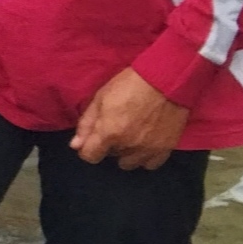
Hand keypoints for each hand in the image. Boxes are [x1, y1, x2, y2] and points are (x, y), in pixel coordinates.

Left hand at [72, 67, 190, 169]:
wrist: (166, 79)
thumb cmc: (129, 84)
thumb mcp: (100, 98)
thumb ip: (86, 124)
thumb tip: (76, 146)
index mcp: (109, 133)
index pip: (90, 156)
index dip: (87, 149)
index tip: (92, 140)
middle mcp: (128, 145)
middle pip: (110, 157)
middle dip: (108, 146)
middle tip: (115, 130)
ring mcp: (149, 148)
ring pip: (130, 163)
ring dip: (126, 153)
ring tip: (130, 137)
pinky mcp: (167, 148)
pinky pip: (151, 164)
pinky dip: (145, 157)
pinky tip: (144, 144)